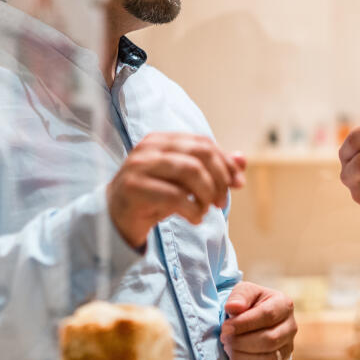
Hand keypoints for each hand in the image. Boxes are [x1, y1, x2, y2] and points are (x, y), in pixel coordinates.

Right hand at [107, 132, 244, 248]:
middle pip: (200, 154)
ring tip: (207, 209)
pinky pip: (175, 196)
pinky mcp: (134, 188)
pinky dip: (193, 209)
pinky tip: (195, 218)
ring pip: (190, 171)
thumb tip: (242, 160)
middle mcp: (149, 148)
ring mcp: (139, 166)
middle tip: (222, 201)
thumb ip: (212, 168)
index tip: (238, 184)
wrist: (116, 217)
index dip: (225, 163)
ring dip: (207, 194)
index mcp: (162, 140)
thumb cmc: (154, 196)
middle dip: (219, 179)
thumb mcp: (184, 182)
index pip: (203, 143)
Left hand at [221, 281, 296, 359]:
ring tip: (228, 348)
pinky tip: (234, 358)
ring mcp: (288, 349)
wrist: (255, 322)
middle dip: (241, 341)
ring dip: (242, 356)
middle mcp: (291, 328)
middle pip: (269, 340)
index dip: (244, 323)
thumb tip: (233, 307)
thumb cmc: (249, 304)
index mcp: (284, 305)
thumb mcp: (244, 292)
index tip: (225, 327)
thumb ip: (239, 296)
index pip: (268, 315)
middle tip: (224, 338)